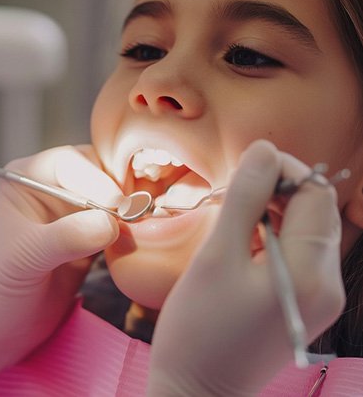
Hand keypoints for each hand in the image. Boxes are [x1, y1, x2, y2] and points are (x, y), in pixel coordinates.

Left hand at [0, 145, 120, 392]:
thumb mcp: (25, 257)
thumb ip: (67, 236)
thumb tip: (111, 223)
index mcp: (28, 178)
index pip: (71, 163)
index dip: (97, 180)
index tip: (117, 208)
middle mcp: (53, 187)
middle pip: (100, 172)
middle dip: (120, 193)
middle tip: (136, 218)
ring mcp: (73, 212)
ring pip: (114, 198)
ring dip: (129, 213)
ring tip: (138, 232)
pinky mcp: (90, 238)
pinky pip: (119, 225)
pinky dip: (130, 232)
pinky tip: (134, 244)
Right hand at [147, 140, 344, 396]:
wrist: (196, 393)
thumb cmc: (199, 328)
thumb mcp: (217, 255)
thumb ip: (245, 198)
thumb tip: (263, 149)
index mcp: (311, 272)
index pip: (315, 194)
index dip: (282, 169)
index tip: (243, 168)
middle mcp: (327, 285)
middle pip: (315, 212)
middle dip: (276, 189)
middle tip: (231, 194)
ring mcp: (318, 299)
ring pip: (305, 231)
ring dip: (272, 212)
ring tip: (231, 218)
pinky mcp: (302, 306)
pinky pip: (296, 255)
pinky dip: (271, 237)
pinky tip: (239, 244)